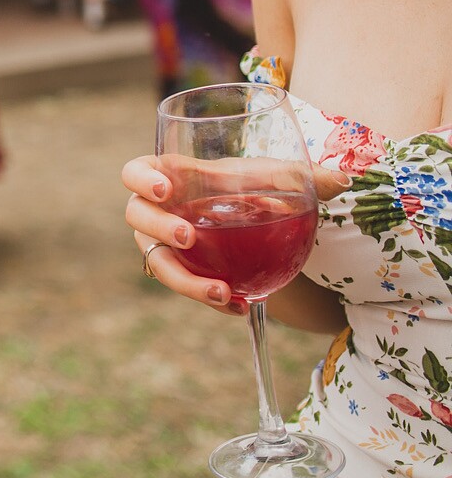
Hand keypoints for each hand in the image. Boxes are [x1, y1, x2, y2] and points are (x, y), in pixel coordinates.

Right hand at [124, 152, 346, 315]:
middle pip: (138, 217)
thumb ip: (304, 178)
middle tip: (189, 237)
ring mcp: (167, 246)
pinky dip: (211, 298)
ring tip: (219, 292)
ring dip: (183, 279)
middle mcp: (159, 211)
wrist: (259, 223)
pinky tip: (241, 306)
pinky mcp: (184, 273)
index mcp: (170, 176)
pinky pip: (187, 287)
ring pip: (158, 263)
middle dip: (158, 228)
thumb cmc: (253, 188)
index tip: (165, 190)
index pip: (135, 172)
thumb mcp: (276, 179)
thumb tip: (342, 180)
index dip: (141, 179)